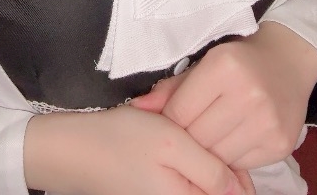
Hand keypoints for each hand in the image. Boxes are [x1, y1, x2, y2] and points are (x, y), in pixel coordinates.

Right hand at [24, 103, 254, 194]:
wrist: (73, 148)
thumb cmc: (121, 141)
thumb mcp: (171, 143)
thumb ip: (210, 168)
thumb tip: (242, 190)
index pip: (235, 194)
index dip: (242, 169)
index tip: (234, 140)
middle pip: (218, 186)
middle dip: (219, 156)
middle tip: (203, 128)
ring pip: (202, 178)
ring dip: (202, 153)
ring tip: (184, 128)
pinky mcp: (157, 188)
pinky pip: (185, 176)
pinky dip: (186, 154)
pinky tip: (173, 133)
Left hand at [131, 23, 316, 169]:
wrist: (288, 61)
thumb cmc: (240, 60)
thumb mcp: (205, 63)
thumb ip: (171, 88)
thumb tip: (137, 108)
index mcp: (224, 67)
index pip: (180, 112)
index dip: (171, 120)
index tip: (173, 119)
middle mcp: (248, 94)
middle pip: (198, 138)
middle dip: (189, 137)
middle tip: (192, 129)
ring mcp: (267, 122)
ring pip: (218, 157)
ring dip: (210, 150)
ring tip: (212, 133)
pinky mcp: (280, 144)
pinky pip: (241, 164)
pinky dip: (232, 156)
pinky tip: (233, 138)